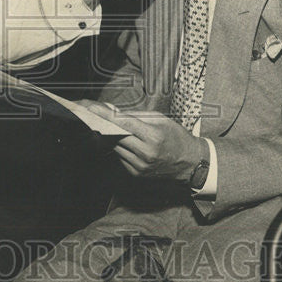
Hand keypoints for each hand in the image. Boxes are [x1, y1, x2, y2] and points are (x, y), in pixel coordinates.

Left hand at [81, 103, 206, 182]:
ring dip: (111, 136)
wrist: (190, 163)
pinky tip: (123, 140)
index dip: (106, 115)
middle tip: (94, 113)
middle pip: (116, 136)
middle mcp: (146, 154)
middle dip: (105, 124)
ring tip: (109, 125)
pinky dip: (119, 147)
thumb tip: (114, 112)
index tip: (92, 108)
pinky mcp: (136, 174)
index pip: (124, 124)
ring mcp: (140, 166)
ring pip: (116, 147)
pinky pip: (120, 156)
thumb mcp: (161, 120)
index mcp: (154, 137)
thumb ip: (137, 116)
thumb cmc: (176, 136)